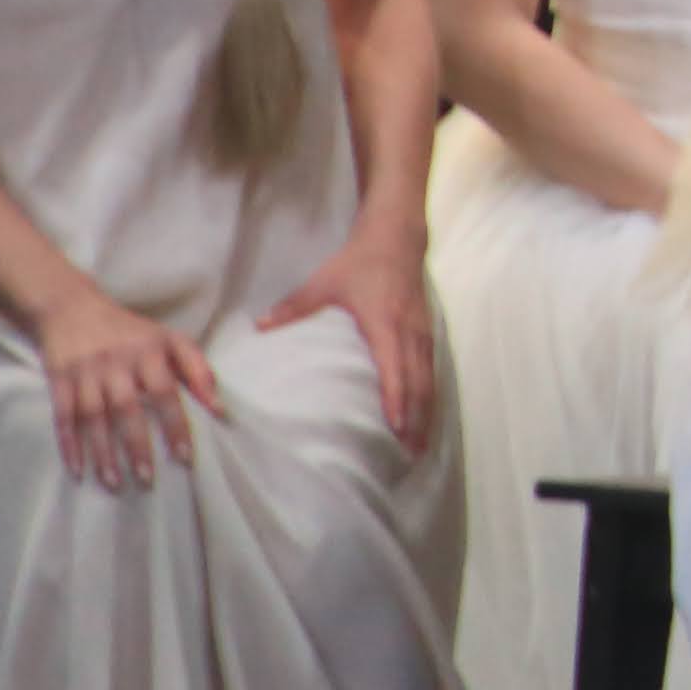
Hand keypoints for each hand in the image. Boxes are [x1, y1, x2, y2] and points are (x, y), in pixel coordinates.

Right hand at [33, 281, 224, 492]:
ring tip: (115, 483)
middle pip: (126, 408)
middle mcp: (115, 363)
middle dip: (136, 445)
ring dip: (102, 452)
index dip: (175, 423)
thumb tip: (220, 408)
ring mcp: (84, 373)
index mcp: (147, 352)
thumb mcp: (169, 339)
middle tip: (147, 478)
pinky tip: (78, 470)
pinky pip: (63, 416)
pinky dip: (69, 444)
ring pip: (93, 417)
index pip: (165, 391)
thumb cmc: (130, 331)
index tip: (185, 456)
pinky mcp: (58, 381)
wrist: (71, 308)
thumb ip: (198, 369)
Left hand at [260, 225, 437, 450]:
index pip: (395, 369)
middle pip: (418, 382)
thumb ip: (294, 306)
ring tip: (420, 443)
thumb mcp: (324, 281)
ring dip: (426, 412)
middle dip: (416, 418)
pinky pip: (431, 369)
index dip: (397, 399)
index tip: (396, 427)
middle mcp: (409, 333)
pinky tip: (425, 413)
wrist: (397, 237)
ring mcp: (422, 332)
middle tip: (411, 452)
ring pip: (429, 379)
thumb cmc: (360, 261)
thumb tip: (259, 326)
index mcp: (385, 324)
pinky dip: (429, 395)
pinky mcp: (427, 331)